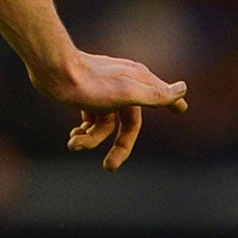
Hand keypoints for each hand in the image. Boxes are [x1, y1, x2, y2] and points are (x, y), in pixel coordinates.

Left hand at [34, 51, 187, 171]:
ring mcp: (104, 91)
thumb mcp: (127, 93)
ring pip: (104, 125)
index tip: (182, 108)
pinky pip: (90, 119)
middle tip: (109, 167)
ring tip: (74, 143)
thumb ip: (155, 95)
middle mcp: (123, 85)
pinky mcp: (85, 94)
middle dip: (119, 147)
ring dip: (90, 139)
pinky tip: (73, 137)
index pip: (160, 98)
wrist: (53, 70)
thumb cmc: (91, 83)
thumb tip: (184, 89)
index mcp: (138, 82)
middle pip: (128, 124)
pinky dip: (83, 132)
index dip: (171, 104)